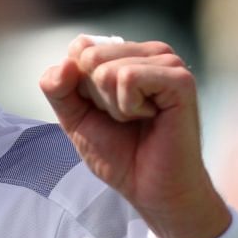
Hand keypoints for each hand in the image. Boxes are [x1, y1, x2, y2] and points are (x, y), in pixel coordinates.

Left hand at [38, 35, 229, 237]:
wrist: (151, 189)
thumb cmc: (120, 154)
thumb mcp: (74, 118)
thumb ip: (57, 88)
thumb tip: (66, 63)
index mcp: (128, 54)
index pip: (79, 49)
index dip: (79, 88)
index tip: (105, 111)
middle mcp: (150, 52)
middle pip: (90, 57)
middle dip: (96, 97)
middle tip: (124, 119)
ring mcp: (168, 62)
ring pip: (107, 69)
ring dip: (113, 106)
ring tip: (138, 120)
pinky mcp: (180, 79)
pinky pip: (129, 78)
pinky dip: (128, 107)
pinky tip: (150, 118)